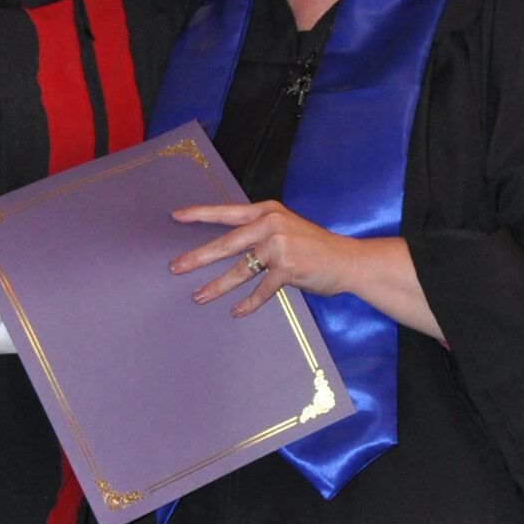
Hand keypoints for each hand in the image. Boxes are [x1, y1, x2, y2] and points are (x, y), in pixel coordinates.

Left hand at [169, 201, 444, 338]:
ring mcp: (280, 246)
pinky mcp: (289, 268)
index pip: (227, 212)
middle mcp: (271, 224)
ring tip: (198, 296)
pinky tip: (236, 312)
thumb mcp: (286, 228)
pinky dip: (248, 303)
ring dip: (217, 286)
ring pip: (240, 270)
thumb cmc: (314, 247)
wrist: (348, 260)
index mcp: (267, 211)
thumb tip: (225, 246)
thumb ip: (259, 231)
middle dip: (198, 257)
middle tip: (175, 267)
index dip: (200, 213)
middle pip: (226, 243)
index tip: (175, 216)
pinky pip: (261, 289)